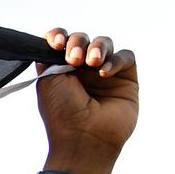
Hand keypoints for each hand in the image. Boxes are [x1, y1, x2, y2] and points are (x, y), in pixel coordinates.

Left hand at [36, 28, 138, 173]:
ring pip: (105, 43)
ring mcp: (105, 74)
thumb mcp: (48, 81)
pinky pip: (126, 56)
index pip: (62, 41)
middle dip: (78, 42)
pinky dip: (116, 60)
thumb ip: (49, 56)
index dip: (59, 35)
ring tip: (91, 63)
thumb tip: (53, 41)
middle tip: (74, 58)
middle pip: (83, 39)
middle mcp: (83, 70)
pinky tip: (104, 72)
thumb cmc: (62, 113)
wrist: (83, 138)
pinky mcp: (127, 80)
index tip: (56, 43)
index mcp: (61, 69)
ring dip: (97, 47)